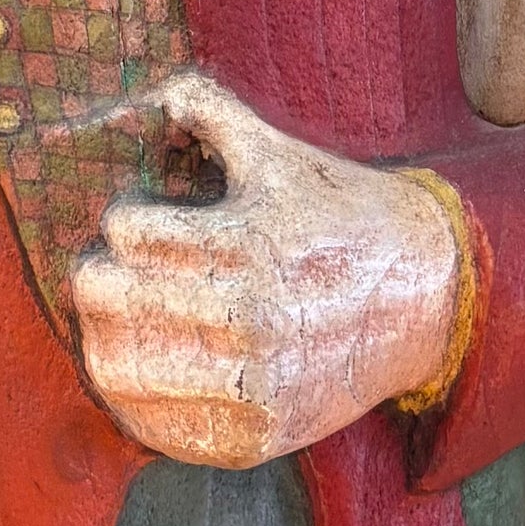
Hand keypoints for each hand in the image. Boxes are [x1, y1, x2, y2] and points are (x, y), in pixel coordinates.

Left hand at [71, 71, 463, 466]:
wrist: (426, 296)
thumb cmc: (342, 214)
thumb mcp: (278, 153)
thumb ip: (210, 111)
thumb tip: (153, 88)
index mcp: (246, 243)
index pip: (128, 234)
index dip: (121, 222)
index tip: (134, 223)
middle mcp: (246, 320)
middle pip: (111, 301)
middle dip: (97, 277)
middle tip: (109, 269)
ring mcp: (252, 387)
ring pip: (119, 371)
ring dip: (103, 338)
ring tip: (119, 321)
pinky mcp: (257, 437)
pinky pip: (159, 432)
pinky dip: (134, 401)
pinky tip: (144, 371)